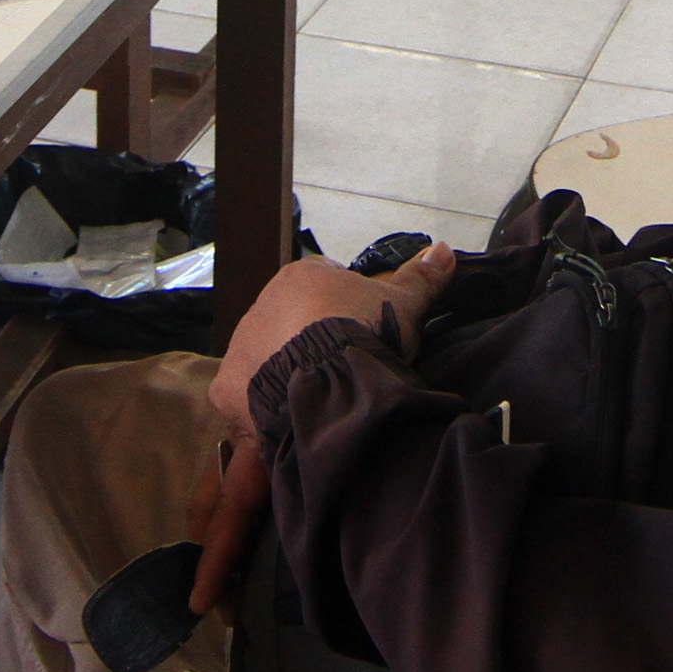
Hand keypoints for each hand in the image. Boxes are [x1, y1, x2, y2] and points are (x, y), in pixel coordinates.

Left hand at [184, 241, 457, 615]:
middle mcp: (248, 357)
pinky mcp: (250, 445)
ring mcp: (241, 403)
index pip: (289, 329)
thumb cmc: (359, 318)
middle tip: (232, 481)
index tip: (319, 368)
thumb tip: (444, 250)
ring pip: (228, 463)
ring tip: (199, 572)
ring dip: (214, 513)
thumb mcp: (396, 297)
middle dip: (245, 438)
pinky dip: (223, 542)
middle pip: (248, 400)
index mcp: (282, 308)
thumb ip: (416, 279)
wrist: (332, 347)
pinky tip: (206, 585)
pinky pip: (235, 501)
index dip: (306, 348)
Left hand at [202, 241, 457, 436]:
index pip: (320, 284)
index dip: (345, 308)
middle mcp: (260, 308)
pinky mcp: (227, 389)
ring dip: (286, 375)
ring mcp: (240, 349)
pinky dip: (263, 411)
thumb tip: (444, 249)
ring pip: (265, 361)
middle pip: (290, 324)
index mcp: (297, 279)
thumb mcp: (401, 302)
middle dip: (312, 343)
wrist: (327, 378)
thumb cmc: (361, 330)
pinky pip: (244, 401)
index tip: (363, 331)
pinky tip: (292, 422)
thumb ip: (419, 278)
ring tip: (322, 400)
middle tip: (344, 368)